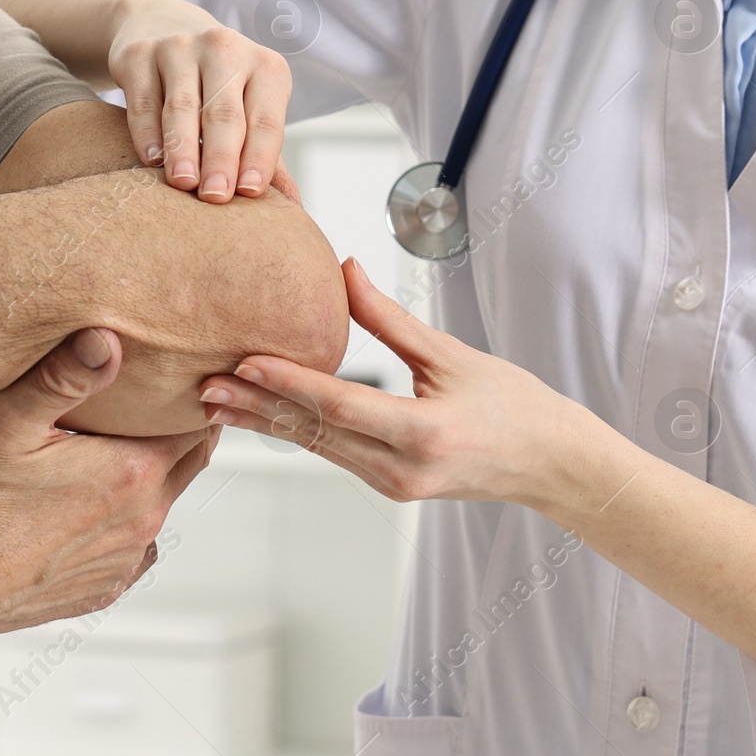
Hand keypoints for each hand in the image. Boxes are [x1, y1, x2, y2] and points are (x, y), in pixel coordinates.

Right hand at [0, 328, 219, 641]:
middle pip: (189, 464)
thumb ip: (65, 375)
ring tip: (117, 452)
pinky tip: (92, 507)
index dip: (194, 399)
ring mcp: (123, 560)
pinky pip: (132, 548)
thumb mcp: (9, 419)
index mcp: (130, 473)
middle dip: (182, 431)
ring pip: (161, 506)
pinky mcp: (101, 589)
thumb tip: (107, 340)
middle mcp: (140, 520)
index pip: (198, 427)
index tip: (183, 378)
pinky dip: (124, 523)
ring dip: (151, 478)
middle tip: (163, 403)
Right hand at [108, 0, 296, 205]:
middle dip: (221, 157)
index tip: (250, 192)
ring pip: (182, 106)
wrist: (162, 28)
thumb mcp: (249, 109)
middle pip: (224, 113)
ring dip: (183, 148)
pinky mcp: (139, 54)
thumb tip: (293, 207)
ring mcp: (179, 47)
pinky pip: (144, 100)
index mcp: (266, 67)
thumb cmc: (217, 86)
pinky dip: (147, 132)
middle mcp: (226, 49)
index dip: (259, 157)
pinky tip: (152, 160)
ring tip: (183, 184)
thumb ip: (268, 157)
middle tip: (216, 195)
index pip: (265, 120)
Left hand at [199, 259, 583, 505]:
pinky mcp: (390, 486)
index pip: (340, 406)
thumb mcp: (452, 355)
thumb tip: (344, 269)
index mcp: (424, 433)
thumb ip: (391, 319)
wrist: (551, 466)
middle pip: (316, 432)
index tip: (244, 362)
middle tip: (204, 386)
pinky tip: (260, 416)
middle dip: (257, 408)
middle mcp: (403, 468)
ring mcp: (394, 484)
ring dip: (265, 423)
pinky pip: (333, 454)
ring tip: (215, 402)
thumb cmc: (513, 404)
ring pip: (317, 447)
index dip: (289, 383)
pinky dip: (295, 432)